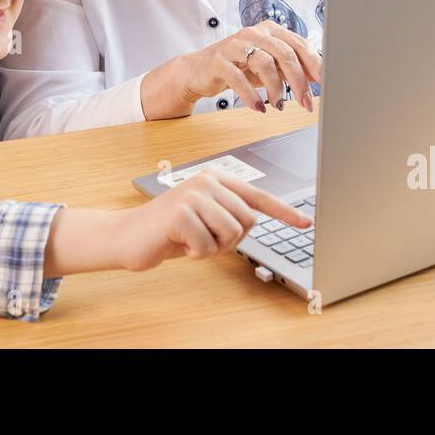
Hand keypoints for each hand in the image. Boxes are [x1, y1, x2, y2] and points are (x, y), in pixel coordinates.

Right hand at [112, 170, 312, 271]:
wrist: (128, 236)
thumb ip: (229, 216)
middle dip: (229, 240)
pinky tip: (180, 244)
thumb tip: (254, 223)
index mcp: (216, 180)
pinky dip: (196, 253)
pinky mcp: (181, 212)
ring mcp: (193, 194)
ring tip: (192, 240)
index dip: (284, 212)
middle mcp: (207, 182)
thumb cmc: (169, 231)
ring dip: (213, 247)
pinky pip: (208, 245)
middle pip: (247, 221)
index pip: (258, 197)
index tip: (305, 222)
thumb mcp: (204, 220)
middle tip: (203, 239)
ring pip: (232, 233)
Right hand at [167, 21, 321, 115]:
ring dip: (275, 88)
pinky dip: (251, 96)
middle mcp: (253, 33)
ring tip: (278, 104)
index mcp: (269, 30)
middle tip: (305, 102)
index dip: (313, 63)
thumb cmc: (239, 67)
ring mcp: (234, 45)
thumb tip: (318, 77)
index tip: (324, 82)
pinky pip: (238, 78)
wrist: (199, 70)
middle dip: (298, 80)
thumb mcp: (269, 66)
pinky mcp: (218, 60)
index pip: (297, 43)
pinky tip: (259, 108)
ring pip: (263, 63)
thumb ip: (290, 68)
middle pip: (283, 53)